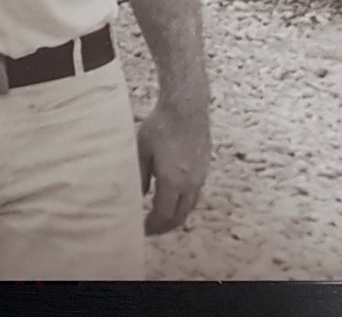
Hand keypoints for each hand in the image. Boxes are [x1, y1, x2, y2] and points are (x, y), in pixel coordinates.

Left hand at [137, 99, 210, 233]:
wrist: (186, 108)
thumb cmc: (159, 127)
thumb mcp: (140, 151)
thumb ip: (138, 176)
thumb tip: (136, 197)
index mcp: (172, 181)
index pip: (163, 214)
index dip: (153, 226)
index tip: (142, 231)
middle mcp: (190, 184)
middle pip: (180, 216)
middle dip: (165, 227)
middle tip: (151, 230)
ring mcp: (200, 177)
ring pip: (189, 206)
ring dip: (176, 216)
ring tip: (161, 218)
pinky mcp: (205, 169)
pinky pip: (194, 194)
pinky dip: (183, 203)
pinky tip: (172, 198)